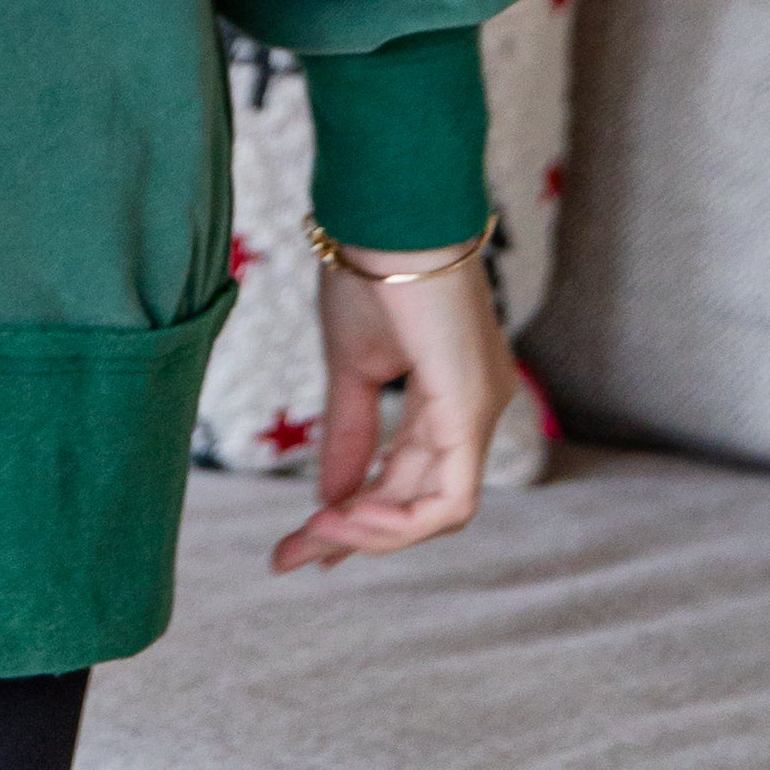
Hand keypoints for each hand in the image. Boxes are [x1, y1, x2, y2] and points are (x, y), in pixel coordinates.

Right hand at [270, 245, 516, 572]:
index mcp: (450, 395)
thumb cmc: (370, 268)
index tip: (300, 542)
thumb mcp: (350, 364)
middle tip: (288, 555)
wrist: (385, 214)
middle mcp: (476, 410)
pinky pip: (449, 499)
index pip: (408, 475)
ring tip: (311, 533)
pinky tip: (345, 518)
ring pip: (437, 511)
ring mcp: (482, 411)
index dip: (357, 515)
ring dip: (371, 533)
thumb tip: (329, 497)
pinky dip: (399, 521)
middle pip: (418, 500)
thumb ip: (347, 431)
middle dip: (351, 535)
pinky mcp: (472, 409)